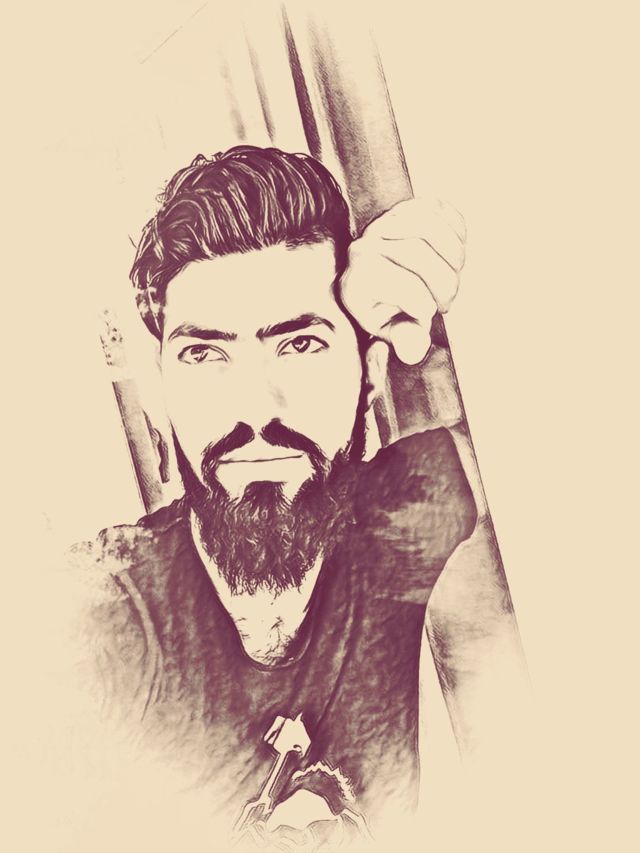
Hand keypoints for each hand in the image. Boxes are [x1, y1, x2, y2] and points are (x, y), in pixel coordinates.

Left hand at [339, 197, 466, 363]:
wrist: (378, 277)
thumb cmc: (383, 306)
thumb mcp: (388, 328)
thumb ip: (402, 338)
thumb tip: (413, 349)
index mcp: (358, 279)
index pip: (406, 287)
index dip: (426, 304)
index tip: (427, 312)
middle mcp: (366, 246)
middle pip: (421, 255)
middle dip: (443, 284)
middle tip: (443, 301)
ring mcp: (383, 223)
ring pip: (434, 228)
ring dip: (453, 258)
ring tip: (446, 277)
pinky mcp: (404, 207)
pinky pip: (442, 211)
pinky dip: (455, 233)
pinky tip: (447, 254)